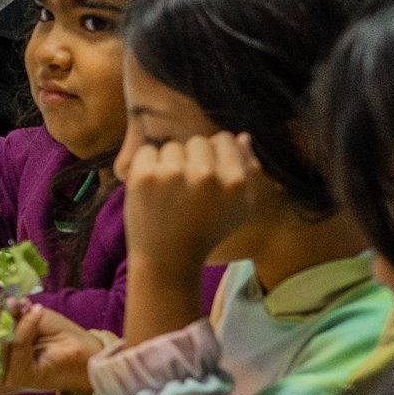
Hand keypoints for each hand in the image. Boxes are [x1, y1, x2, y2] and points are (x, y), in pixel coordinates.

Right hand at [0, 277, 97, 394]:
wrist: (84, 348)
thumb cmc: (52, 333)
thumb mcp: (14, 311)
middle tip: (15, 303)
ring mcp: (2, 378)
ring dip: (11, 320)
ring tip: (30, 309)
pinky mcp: (18, 379)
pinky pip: (12, 345)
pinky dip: (25, 326)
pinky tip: (37, 315)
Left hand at [118, 132, 261, 279]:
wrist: (167, 259)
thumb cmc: (206, 232)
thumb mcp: (240, 208)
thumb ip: (249, 171)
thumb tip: (243, 136)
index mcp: (234, 181)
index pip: (223, 140)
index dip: (214, 154)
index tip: (205, 172)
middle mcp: (206, 175)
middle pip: (197, 142)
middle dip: (192, 160)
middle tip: (187, 188)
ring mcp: (173, 174)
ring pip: (172, 147)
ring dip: (169, 164)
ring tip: (169, 192)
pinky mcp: (144, 176)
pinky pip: (147, 152)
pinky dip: (146, 167)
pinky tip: (152, 189)